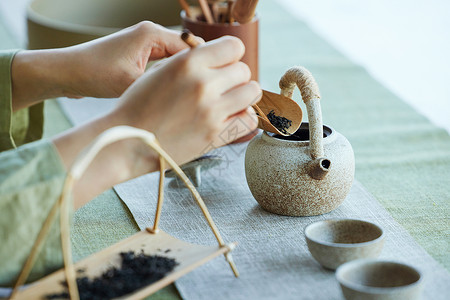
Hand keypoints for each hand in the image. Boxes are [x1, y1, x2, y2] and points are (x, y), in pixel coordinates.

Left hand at [62, 21, 198, 97]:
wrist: (67, 73)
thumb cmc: (94, 74)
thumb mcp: (132, 83)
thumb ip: (162, 85)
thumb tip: (189, 95)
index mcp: (152, 34)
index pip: (192, 47)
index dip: (205, 66)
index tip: (215, 85)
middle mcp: (150, 34)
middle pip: (186, 52)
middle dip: (196, 71)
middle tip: (205, 93)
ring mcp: (145, 44)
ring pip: (175, 60)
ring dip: (182, 76)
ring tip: (191, 95)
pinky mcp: (139, 55)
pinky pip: (163, 64)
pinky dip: (169, 77)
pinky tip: (173, 93)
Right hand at [112, 35, 260, 163]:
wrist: (127, 140)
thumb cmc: (139, 106)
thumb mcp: (160, 71)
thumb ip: (191, 62)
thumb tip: (218, 59)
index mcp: (188, 62)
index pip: (233, 46)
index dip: (230, 54)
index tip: (224, 63)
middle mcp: (203, 84)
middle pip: (243, 70)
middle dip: (235, 76)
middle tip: (223, 86)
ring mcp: (211, 110)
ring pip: (252, 92)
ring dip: (244, 94)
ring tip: (231, 100)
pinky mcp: (215, 135)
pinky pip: (249, 120)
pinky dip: (245, 117)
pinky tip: (233, 117)